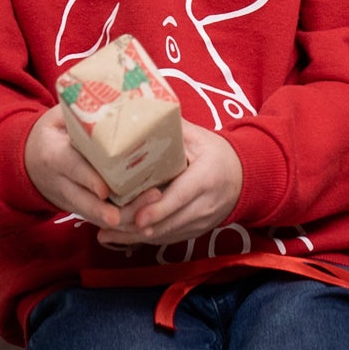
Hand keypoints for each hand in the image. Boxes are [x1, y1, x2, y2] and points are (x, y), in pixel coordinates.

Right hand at [23, 106, 134, 230]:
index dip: (88, 179)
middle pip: (83, 201)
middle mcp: (60, 182)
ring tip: (150, 217)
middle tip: (137, 208)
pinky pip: (99, 222)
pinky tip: (144, 228)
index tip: (105, 189)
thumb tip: (117, 95)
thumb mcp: (58, 117)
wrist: (26, 160)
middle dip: (107, 210)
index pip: (71, 167)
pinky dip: (121, 228)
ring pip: (93, 216)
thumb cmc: (50, 133)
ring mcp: (69, 200)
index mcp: (54, 154)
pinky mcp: (79, 210)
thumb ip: (81, 110)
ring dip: (122, 221)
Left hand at [92, 124, 241, 251]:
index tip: (138, 217)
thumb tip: (142, 108)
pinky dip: (141, 240)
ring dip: (134, 236)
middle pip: (168, 222)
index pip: (181, 197)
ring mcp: (200, 223)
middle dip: (136, 225)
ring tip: (104, 232)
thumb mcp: (199, 137)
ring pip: (164, 235)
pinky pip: (166, 239)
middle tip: (106, 221)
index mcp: (206, 177)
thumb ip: (172, 128)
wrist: (244, 179)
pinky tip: (117, 237)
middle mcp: (205, 205)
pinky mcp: (193, 233)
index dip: (159, 209)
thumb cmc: (217, 154)